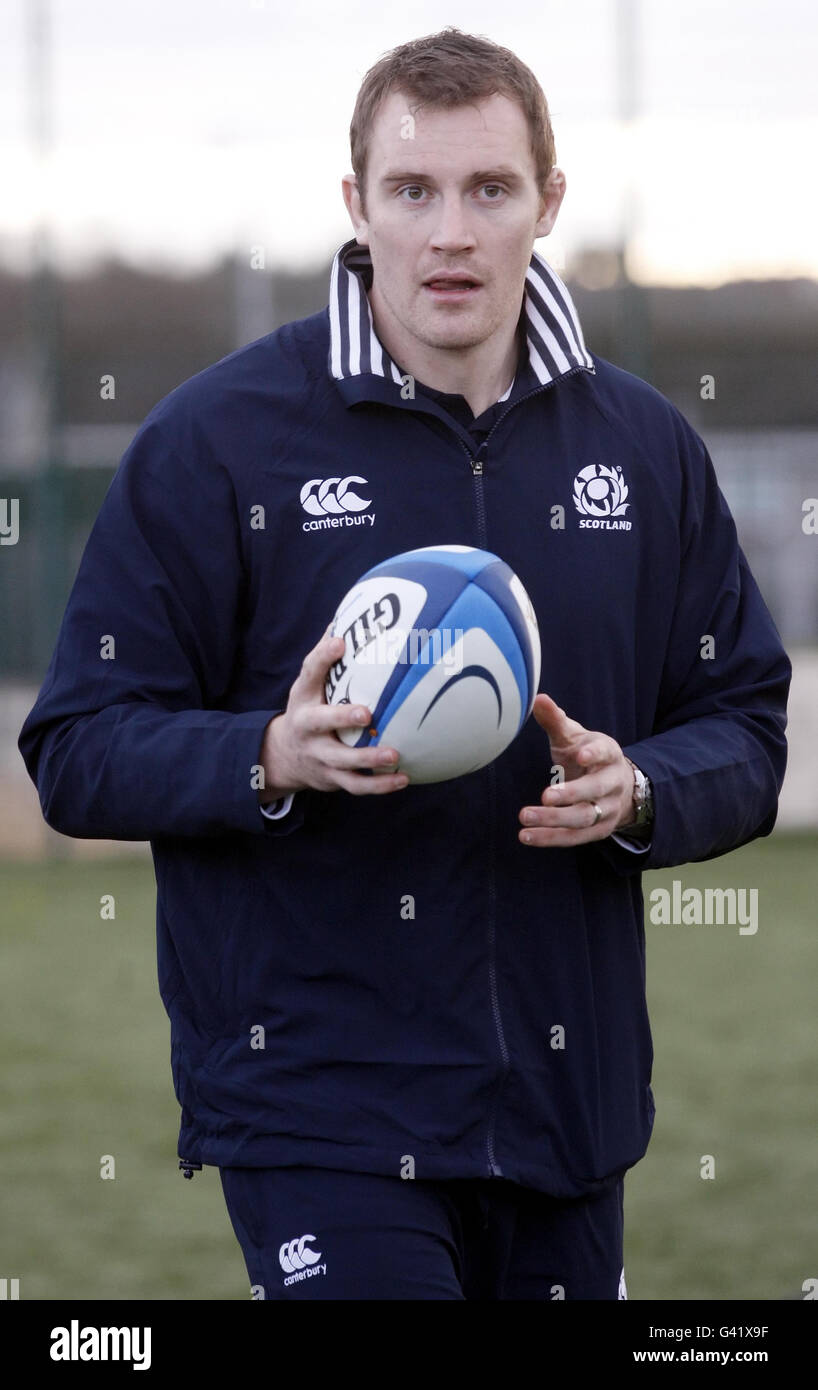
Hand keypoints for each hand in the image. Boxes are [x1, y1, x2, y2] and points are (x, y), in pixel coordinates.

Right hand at [258, 628, 408, 798]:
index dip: (322, 657)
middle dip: (341, 719)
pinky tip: (403, 778)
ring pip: (341, 761)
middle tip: (367, 713)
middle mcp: (307, 727)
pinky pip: (356, 785)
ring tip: (395, 754)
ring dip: (368, 759)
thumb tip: (348, 617)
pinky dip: (380, 785)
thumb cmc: (309, 709)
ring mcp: (319, 756)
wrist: (284, 756)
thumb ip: (326, 657)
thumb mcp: (309, 684)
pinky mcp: (332, 778)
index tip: (339, 641)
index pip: (308, 673)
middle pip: (320, 723)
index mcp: (304, 698)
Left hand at [518, 694, 633, 846]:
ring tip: (525, 816)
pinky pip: (573, 838)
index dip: (594, 753)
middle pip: (595, 791)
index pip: (605, 752)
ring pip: (583, 818)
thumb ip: (555, 720)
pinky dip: (549, 838)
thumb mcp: (573, 736)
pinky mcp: (597, 831)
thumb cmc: (585, 755)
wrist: (616, 786)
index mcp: (608, 754)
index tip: (581, 754)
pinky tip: (526, 836)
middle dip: (571, 794)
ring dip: (554, 820)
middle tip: (545, 795)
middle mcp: (612, 783)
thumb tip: (537, 697)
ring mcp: (607, 810)